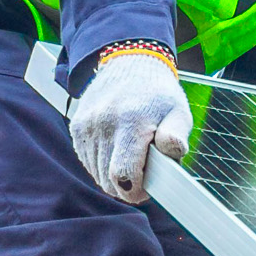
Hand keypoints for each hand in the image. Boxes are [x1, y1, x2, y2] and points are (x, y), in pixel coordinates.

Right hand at [70, 49, 190, 203]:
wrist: (129, 63)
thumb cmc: (159, 94)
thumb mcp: (178, 111)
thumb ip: (176, 135)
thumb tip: (173, 153)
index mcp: (131, 120)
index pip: (123, 173)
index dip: (135, 191)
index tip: (147, 191)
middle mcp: (104, 123)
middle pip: (108, 179)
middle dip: (127, 187)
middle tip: (144, 177)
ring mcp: (87, 125)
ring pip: (96, 173)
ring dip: (114, 176)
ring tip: (133, 159)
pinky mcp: (77, 127)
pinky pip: (88, 161)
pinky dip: (102, 164)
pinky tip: (118, 151)